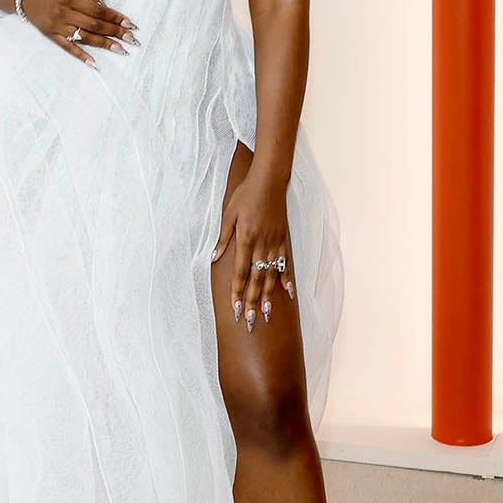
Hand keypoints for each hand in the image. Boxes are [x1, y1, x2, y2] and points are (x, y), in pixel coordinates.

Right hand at [19, 0, 139, 66]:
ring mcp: (57, 26)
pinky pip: (68, 47)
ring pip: (85, 37)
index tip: (129, 22)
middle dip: (116, 32)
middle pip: (95, 25)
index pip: (98, 9)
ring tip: (121, 50)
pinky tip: (94, 63)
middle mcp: (64, 14)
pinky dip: (81, 56)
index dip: (115, 16)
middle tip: (133, 39)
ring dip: (105, 44)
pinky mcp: (51, 34)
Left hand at [210, 166, 296, 329]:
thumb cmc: (246, 195)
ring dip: (268, 296)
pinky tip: (288, 293)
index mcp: (245, 240)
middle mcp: (261, 246)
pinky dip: (287, 278)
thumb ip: (223, 239)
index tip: (235, 309)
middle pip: (256, 280)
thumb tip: (214, 258)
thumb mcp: (228, 215)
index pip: (240, 273)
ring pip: (271, 275)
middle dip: (252, 302)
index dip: (237, 292)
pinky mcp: (283, 239)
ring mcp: (274, 244)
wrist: (269, 180)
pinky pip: (286, 263)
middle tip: (250, 321)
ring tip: (267, 314)